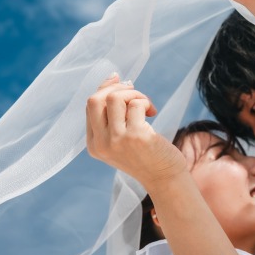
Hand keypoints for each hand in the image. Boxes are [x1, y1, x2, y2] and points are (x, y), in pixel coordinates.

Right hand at [86, 75, 186, 191]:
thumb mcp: (121, 136)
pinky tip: (152, 112)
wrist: (165, 178)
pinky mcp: (136, 137)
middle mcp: (101, 144)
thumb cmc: (145, 155)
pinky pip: (135, 104)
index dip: (105, 90)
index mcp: (94, 144)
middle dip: (115, 89)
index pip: (90, 106)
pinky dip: (145, 102)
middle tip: (133, 93)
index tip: (121, 83)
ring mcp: (117, 140)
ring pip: (114, 98)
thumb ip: (113, 113)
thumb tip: (113, 77)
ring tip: (145, 104)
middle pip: (94, 100)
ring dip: (133, 94)